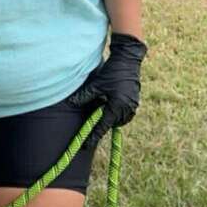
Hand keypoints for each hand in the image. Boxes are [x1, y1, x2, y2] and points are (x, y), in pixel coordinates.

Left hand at [68, 32, 147, 146]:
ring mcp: (133, 105)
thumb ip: (84, 96)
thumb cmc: (112, 71)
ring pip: (119, 120)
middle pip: (112, 124)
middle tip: (93, 117)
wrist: (128, 60)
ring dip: (110, 117)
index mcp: (117, 106)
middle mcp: (127, 109)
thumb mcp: (96, 85)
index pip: (103, 126)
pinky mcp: (135, 101)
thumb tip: (72, 104)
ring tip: (102, 107)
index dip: (93, 136)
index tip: (86, 145)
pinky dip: (117, 113)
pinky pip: (125, 114)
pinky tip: (110, 103)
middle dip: (103, 123)